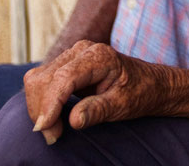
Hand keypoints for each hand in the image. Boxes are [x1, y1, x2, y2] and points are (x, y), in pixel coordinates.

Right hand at [23, 40, 167, 143]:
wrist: (150, 83)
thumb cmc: (140, 92)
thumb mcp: (123, 104)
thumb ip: (98, 110)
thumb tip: (74, 120)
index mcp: (99, 56)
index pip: (63, 78)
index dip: (50, 105)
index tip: (45, 129)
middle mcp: (82, 50)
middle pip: (44, 79)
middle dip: (41, 110)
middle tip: (53, 137)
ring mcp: (72, 55)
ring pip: (38, 80)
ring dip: (38, 107)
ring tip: (53, 131)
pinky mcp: (65, 65)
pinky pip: (42, 82)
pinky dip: (41, 102)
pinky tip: (52, 119)